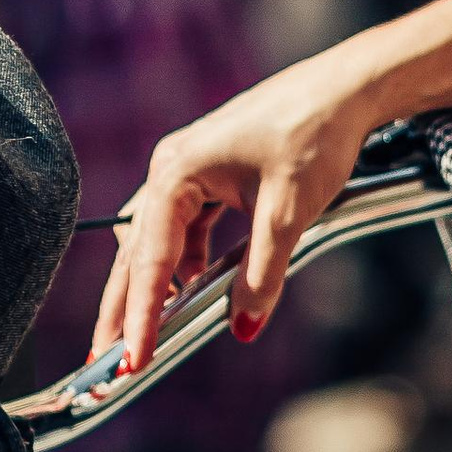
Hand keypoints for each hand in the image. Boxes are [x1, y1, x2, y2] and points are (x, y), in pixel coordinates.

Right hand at [96, 58, 377, 372]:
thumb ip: (261, 275)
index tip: (131, 360)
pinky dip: (184, 263)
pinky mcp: (209, 174)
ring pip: (159, 241)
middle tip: (106, 361)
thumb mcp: (288, 214)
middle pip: (136, 252)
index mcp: (176, 172)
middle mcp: (172, 168)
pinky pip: (184, 228)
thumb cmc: (314, 136)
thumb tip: (242, 325)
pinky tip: (192, 289)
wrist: (345, 90)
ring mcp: (188, 169)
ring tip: (145, 333)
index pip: (150, 260)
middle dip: (123, 307)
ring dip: (154, 287)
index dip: (140, 316)